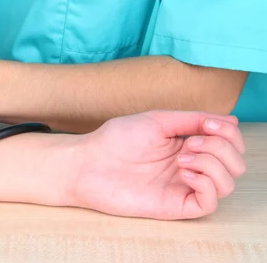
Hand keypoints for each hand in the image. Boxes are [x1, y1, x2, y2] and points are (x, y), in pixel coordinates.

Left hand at [72, 110, 246, 219]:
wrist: (89, 163)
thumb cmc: (116, 139)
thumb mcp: (158, 120)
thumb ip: (193, 119)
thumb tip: (231, 120)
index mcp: (187, 143)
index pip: (229, 142)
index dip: (229, 132)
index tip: (208, 125)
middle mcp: (190, 165)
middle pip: (235, 163)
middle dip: (222, 147)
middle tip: (190, 142)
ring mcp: (184, 186)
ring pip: (228, 183)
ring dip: (213, 164)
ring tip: (183, 157)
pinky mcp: (176, 205)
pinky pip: (210, 202)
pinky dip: (206, 183)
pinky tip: (183, 171)